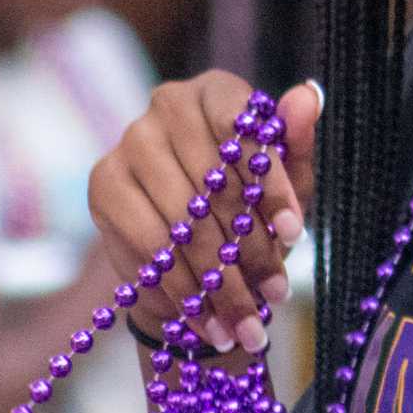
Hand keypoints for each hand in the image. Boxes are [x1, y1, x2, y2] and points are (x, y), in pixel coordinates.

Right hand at [89, 75, 320, 353]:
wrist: (195, 253)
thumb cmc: (250, 208)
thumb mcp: (286, 182)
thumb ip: (297, 142)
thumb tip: (308, 95)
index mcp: (215, 90)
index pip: (243, 129)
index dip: (271, 183)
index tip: (294, 233)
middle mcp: (167, 104)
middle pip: (213, 181)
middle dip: (250, 247)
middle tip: (275, 293)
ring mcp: (130, 142)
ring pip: (184, 221)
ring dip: (220, 280)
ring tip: (248, 322)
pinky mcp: (104, 183)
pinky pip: (151, 245)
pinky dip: (184, 290)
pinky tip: (208, 321)